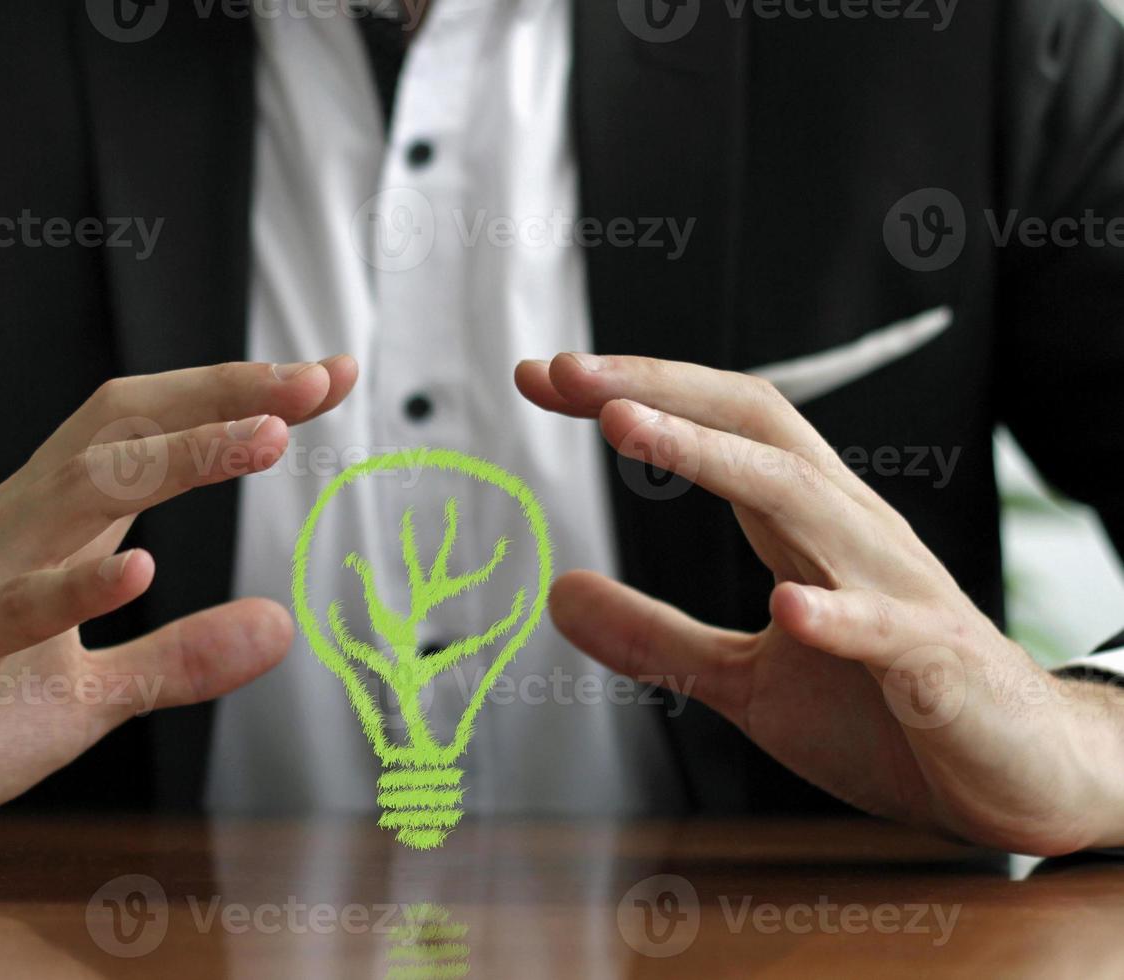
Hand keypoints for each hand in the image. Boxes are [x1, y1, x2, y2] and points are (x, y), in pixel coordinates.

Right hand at [0, 357, 357, 842]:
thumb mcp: (93, 696)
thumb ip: (182, 659)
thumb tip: (280, 625)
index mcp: (55, 530)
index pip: (150, 434)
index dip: (234, 401)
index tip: (325, 380)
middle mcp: (18, 530)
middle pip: (122, 429)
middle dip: (222, 396)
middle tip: (314, 380)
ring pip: (78, 491)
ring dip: (176, 458)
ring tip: (266, 438)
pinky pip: (6, 607)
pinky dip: (72, 587)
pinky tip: (140, 570)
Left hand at [517, 353, 1123, 854]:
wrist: (1016, 775)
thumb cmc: (886, 713)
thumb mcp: (743, 681)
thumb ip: (654, 637)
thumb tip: (557, 593)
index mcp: (807, 527)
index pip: (719, 429)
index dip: (634, 394)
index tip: (543, 378)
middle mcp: (850, 533)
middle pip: (757, 424)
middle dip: (659, 388)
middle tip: (566, 372)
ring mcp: (897, 590)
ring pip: (806, 496)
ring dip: (713, 457)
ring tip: (628, 427)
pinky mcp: (936, 663)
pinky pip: (885, 630)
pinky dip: (836, 616)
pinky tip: (786, 610)